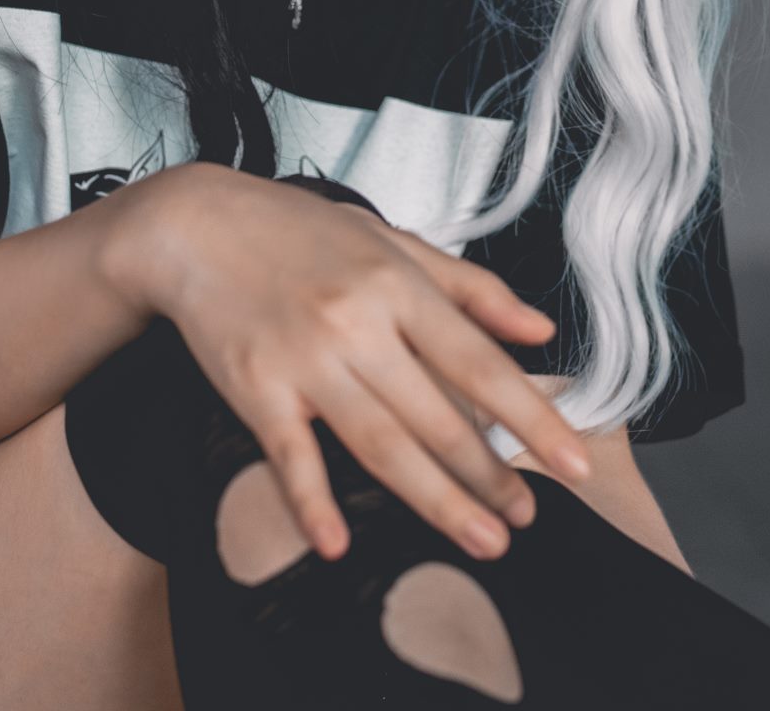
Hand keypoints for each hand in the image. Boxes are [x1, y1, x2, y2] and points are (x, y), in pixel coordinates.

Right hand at [103, 162, 592, 563]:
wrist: (195, 225)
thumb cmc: (296, 232)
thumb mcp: (390, 238)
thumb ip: (469, 287)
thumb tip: (539, 329)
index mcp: (396, 283)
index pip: (479, 362)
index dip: (531, 417)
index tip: (574, 461)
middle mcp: (357, 322)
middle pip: (437, 416)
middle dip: (490, 476)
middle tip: (525, 519)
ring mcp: (305, 358)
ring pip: (381, 444)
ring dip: (436, 501)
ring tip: (483, 540)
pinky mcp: (255, 387)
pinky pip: (291, 455)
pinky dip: (312, 502)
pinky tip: (338, 543)